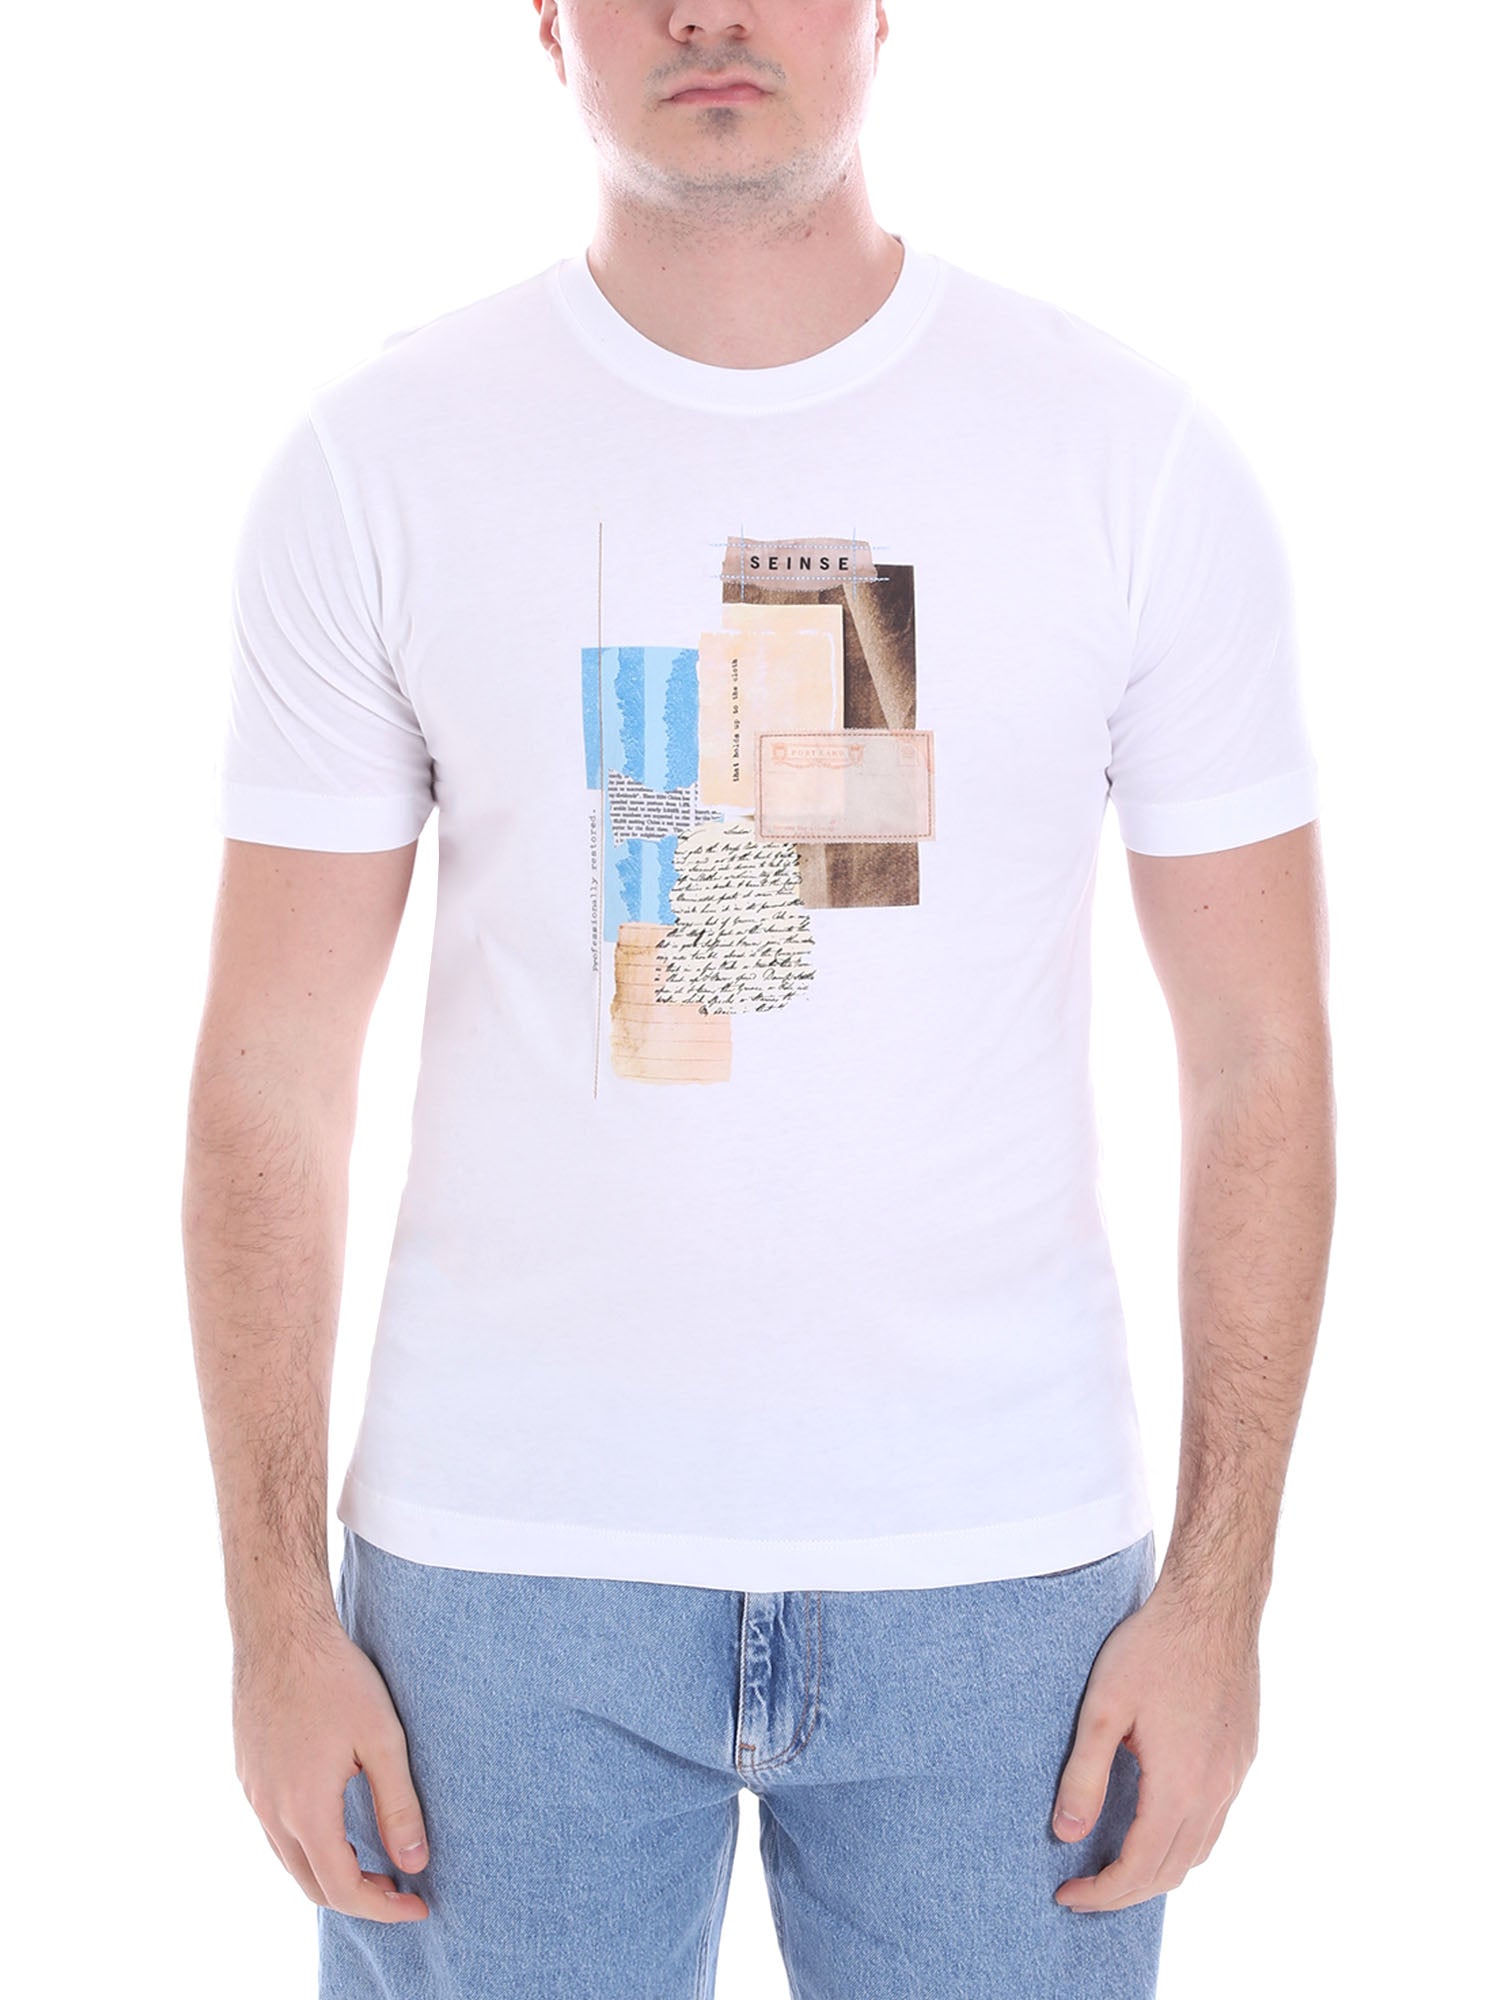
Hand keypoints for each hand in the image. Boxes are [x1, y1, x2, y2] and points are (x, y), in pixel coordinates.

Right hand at [233, 1617, 430, 1921]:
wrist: (280, 1631)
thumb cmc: (336, 1677)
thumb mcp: (382, 1739)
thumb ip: (398, 1805)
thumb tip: (416, 1862)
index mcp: (305, 1809)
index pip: (342, 1888)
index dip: (383, 1907)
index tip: (419, 1905)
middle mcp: (271, 1810)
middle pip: (312, 1884)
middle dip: (359, 1897)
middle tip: (401, 1886)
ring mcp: (253, 1792)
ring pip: (290, 1859)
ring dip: (331, 1871)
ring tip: (374, 1861)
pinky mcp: (247, 1773)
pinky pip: (275, 1829)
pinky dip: (308, 1844)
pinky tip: (335, 1822)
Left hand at [1050, 1582, 1258, 1911]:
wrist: (1212, 1606)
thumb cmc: (1151, 1649)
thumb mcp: (1102, 1709)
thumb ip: (1084, 1775)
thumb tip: (1066, 1834)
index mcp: (1179, 1788)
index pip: (1139, 1870)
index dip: (1100, 1893)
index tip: (1066, 1895)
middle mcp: (1215, 1792)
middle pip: (1171, 1872)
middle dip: (1124, 1892)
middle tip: (1083, 1888)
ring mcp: (1234, 1776)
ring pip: (1198, 1852)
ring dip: (1156, 1870)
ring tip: (1114, 1865)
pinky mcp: (1241, 1756)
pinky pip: (1215, 1822)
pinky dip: (1183, 1841)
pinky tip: (1156, 1822)